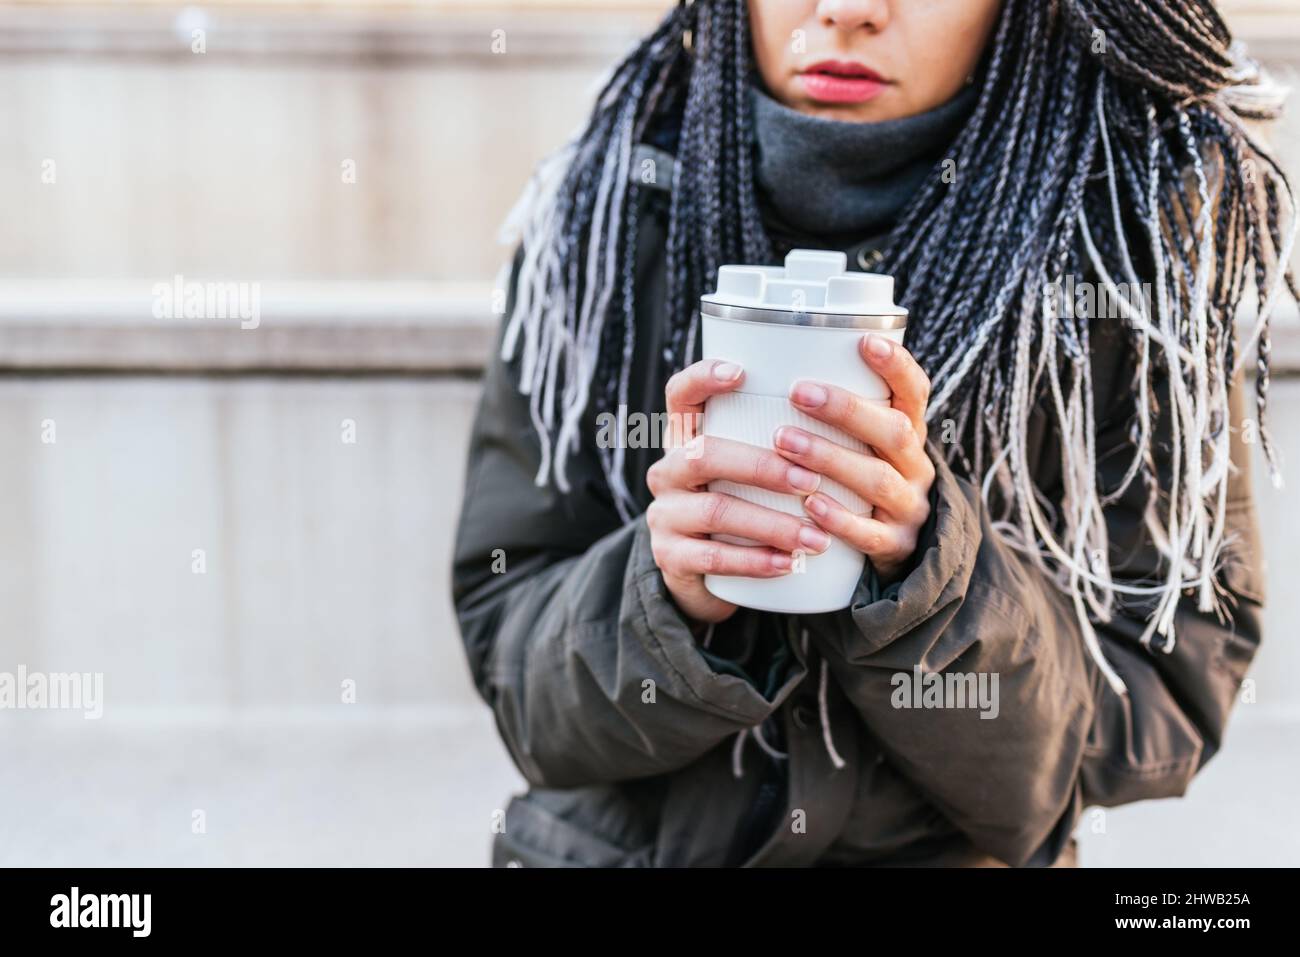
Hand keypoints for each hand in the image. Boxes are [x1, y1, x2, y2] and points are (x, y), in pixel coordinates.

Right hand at [645, 359, 832, 624]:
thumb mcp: (749, 467)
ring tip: (817, 537)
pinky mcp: (670, 557)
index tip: (741, 373)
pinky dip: (755, 561)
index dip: (703, 379)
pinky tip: (788, 564)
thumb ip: (780, 437)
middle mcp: (668, 470)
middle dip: (762, 466)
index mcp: (686, 438)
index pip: (680, 396)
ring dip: (772, 524)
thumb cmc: (744, 503)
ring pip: (714, 510)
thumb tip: (858, 397)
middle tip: (812, 482)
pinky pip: (711, 558)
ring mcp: (665, 515)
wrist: (705, 573)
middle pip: (704, 454)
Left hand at [773, 332, 935, 582]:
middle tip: (798, 392)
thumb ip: (835, 416)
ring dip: (830, 458)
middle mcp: (915, 466)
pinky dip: (839, 519)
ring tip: (784, 441)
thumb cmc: (857, 481)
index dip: (896, 366)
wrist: (896, 550)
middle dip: (846, 411)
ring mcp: (907, 508)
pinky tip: (809, 504)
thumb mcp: (861, 445)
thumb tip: (766, 364)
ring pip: (877, 480)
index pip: (914, 392)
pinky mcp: (894, 546)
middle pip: (895, 432)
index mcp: (907, 433)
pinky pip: (870, 534)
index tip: (866, 340)